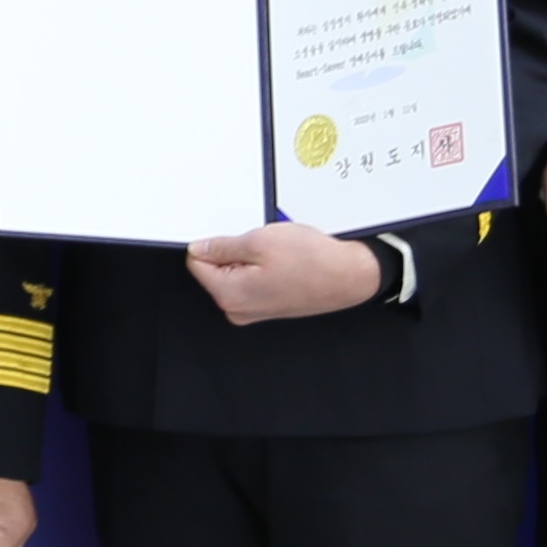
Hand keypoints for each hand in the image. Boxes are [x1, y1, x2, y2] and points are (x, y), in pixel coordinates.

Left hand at [183, 221, 385, 324]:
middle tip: (262, 244)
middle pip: (216, 269)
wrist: (349, 276)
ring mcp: (254, 309)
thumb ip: (222, 246)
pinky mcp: (268, 304)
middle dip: (234, 250)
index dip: (213, 243)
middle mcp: (238, 309)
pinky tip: (284, 260)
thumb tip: (199, 248)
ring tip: (277, 252)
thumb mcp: (260, 241)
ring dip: (251, 257)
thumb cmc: (312, 262)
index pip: (197, 263)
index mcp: (229, 295)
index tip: (233, 237)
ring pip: (236, 272)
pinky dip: (263, 265)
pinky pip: (253, 279)